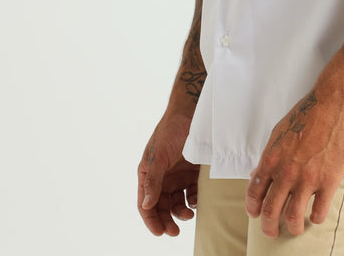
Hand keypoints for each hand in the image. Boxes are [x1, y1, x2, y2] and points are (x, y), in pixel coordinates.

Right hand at [137, 115, 199, 236]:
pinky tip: (197, 200)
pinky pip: (192, 192)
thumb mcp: (159, 154)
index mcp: (148, 173)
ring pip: (177, 202)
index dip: (151, 220)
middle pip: (161, 207)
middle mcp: (162, 177)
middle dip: (167, 220)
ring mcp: (177, 175)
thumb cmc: (171, 130)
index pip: (145, 203)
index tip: (159, 232)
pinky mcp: (192, 173)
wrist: (192, 112)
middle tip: (175, 231)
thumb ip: (153, 179)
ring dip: (181, 212)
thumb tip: (147, 204)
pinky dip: (194, 199)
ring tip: (189, 213)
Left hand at [245, 83, 343, 237]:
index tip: (255, 214)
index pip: (255, 191)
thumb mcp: (280, 131)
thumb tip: (259, 174)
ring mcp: (307, 178)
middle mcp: (286, 171)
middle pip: (271, 210)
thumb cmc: (308, 114)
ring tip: (296, 227)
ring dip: (293, 227)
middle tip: (272, 231)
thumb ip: (270, 156)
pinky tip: (317, 215)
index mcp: (272, 158)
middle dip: (269, 226)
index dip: (253, 208)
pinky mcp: (329, 181)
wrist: (335, 104)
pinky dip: (316, 218)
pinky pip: (319, 211)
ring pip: (293, 216)